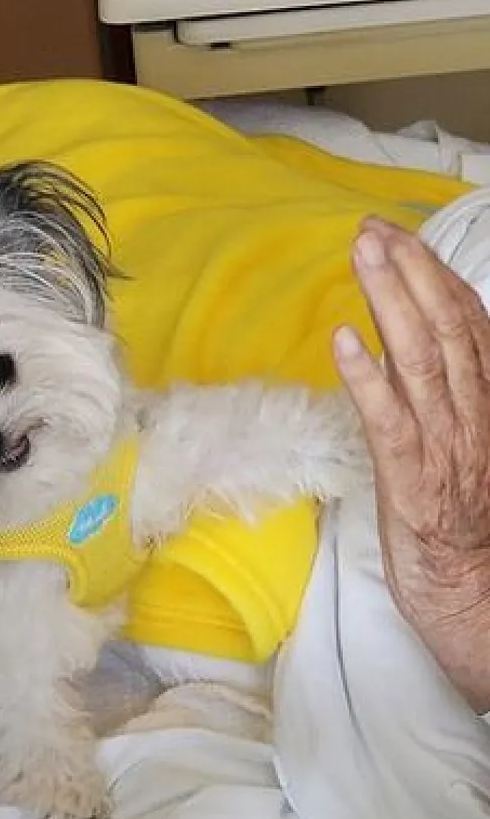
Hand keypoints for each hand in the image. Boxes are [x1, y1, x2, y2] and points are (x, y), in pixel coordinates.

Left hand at [333, 216, 489, 711]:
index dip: (430, 273)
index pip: (462, 322)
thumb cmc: (463, 513)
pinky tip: (343, 341)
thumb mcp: (463, 439)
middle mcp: (471, 411)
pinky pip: (390, 421)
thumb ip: (444, 389)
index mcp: (484, 399)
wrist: (474, 588)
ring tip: (364, 257)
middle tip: (372, 229)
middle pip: (442, 328)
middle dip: (409, 272)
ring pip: (419, 360)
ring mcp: (442, 443)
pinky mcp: (412, 477)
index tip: (396, 235)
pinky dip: (367, 379)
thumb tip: (406, 341)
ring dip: (390, 303)